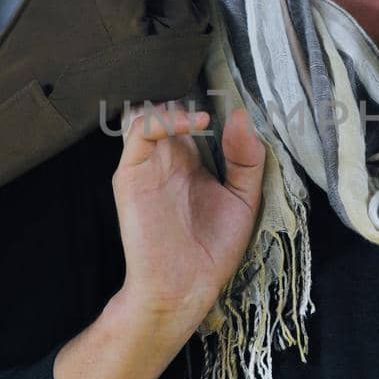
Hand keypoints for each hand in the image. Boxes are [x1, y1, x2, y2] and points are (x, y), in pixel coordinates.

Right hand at [110, 100, 266, 337]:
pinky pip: (139, 132)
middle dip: (187, 93)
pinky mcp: (131, 174)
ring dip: (173, 103)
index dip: (208, 100)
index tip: (234, 92)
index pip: (190, 117)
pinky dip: (163, 118)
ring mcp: (147, 164)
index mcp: (190, 162)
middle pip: (165, 107)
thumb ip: (246, 158)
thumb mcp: (243, 199)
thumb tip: (241, 115)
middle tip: (215, 90)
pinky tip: (195, 124)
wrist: (185, 288)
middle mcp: (166, 158)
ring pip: (147, 111)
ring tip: (202, 115)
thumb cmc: (212, 250)